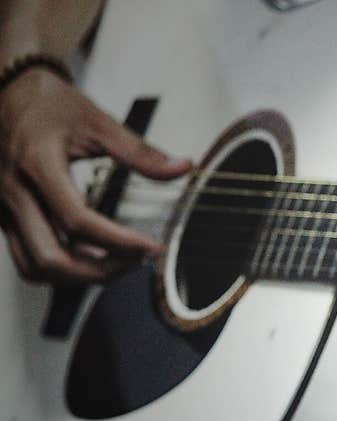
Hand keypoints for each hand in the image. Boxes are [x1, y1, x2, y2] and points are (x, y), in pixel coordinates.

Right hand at [0, 67, 190, 282]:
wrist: (8, 92)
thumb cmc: (49, 104)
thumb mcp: (98, 121)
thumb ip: (141, 152)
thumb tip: (182, 168)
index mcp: (37, 164)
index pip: (77, 220)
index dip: (119, 242)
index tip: (151, 246)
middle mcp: (14, 191)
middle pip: (51, 257)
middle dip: (99, 270)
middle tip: (138, 261)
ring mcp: (3, 208)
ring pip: (34, 267)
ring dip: (79, 276)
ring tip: (118, 262)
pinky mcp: (4, 217)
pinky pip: (28, 258)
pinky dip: (62, 268)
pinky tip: (93, 255)